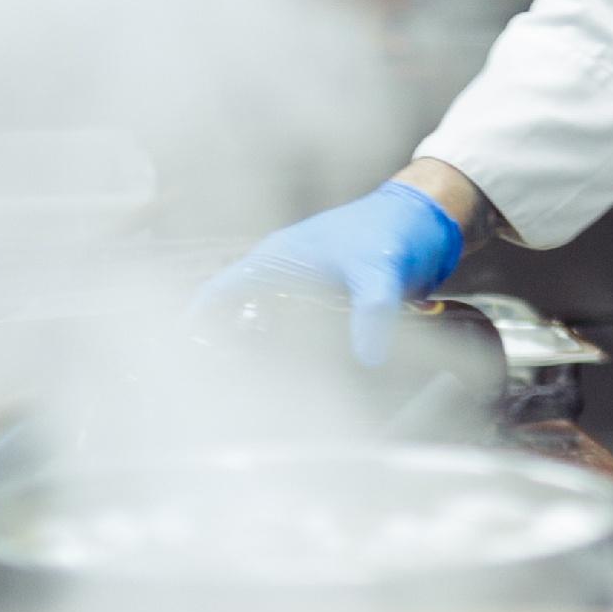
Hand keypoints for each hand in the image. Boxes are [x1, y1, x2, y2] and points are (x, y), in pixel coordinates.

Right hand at [199, 180, 466, 364]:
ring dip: (258, 351)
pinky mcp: (327, 297)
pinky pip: (296, 327)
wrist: (428, 218)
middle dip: (225, 346)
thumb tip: (368, 358)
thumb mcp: (380, 272)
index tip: (184, 357)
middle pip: (236, 311)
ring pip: (265, 321)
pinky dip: (290, 350)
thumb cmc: (395, 231)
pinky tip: (300, 379)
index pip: (221, 290)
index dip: (198, 322)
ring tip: (254, 392)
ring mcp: (305, 283)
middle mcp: (284, 270)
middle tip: (221, 388)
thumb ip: (372, 311)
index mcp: (278, 258)